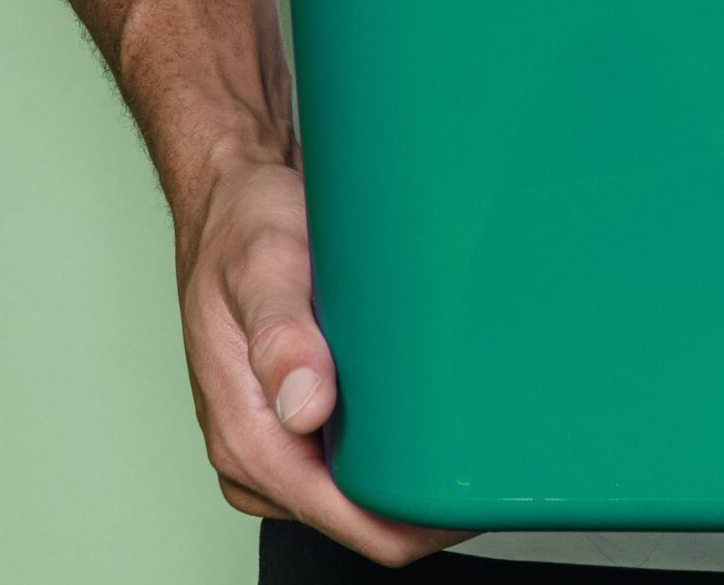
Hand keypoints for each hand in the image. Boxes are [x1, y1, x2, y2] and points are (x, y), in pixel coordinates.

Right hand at [176, 152, 474, 567]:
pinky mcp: (298, 413)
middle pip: (358, 518)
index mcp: (246, 436)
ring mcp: (280, 436)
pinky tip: (432, 412)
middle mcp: (260, 451)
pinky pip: (351, 454)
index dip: (413, 523)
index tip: (475, 495)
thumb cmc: (242, 229)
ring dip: (409, 473)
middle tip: (491, 458)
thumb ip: (281, 336)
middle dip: (421, 501)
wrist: (232, 199)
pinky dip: (393, 444)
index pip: (345, 522)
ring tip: (470, 436)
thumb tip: (304, 406)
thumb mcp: (262, 267)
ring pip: (357, 491)